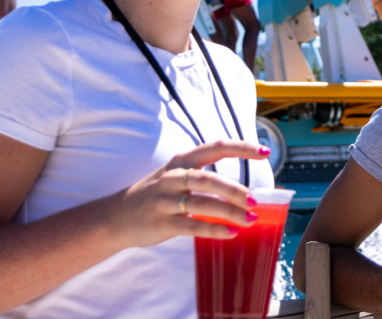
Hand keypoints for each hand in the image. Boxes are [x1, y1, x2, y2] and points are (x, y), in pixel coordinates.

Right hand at [109, 139, 268, 247]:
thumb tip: (242, 189)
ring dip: (230, 212)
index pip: (215, 148)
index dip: (241, 148)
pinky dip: (214, 230)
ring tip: (250, 219)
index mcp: (180, 162)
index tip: (265, 152)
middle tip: (256, 200)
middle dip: (235, 189)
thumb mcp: (174, 177)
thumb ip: (202, 177)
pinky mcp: (162, 223)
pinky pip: (192, 226)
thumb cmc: (153, 196)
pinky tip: (231, 233)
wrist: (115, 217)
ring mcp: (165, 201)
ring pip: (202, 203)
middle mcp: (172, 178)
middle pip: (209, 179)